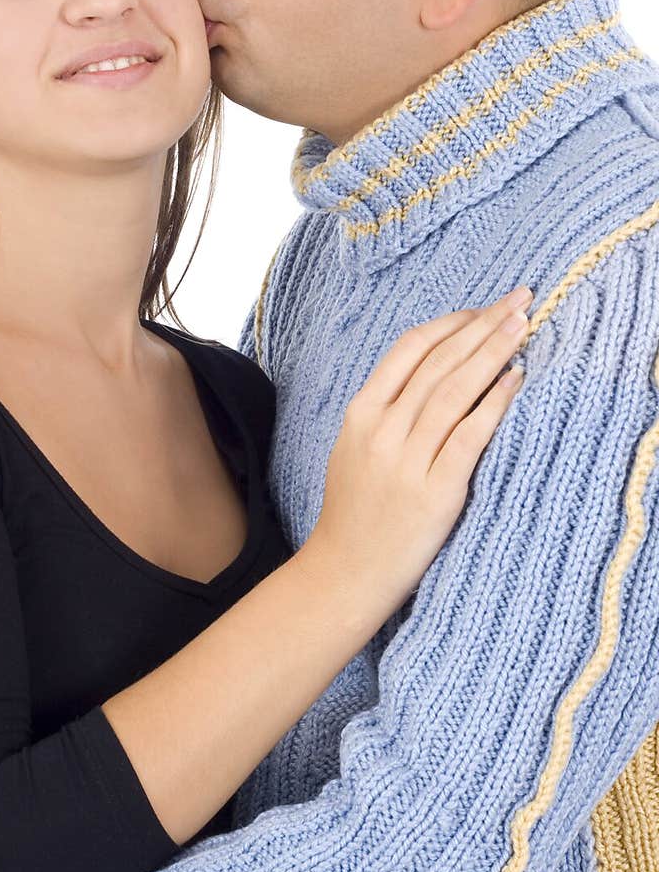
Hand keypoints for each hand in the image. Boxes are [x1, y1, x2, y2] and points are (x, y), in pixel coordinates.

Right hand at [307, 287, 531, 619]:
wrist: (346, 571)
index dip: (452, 322)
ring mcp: (407, 460)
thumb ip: (388, 407)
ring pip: (455, 390)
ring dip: (494, 353)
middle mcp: (382, 429)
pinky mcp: (435, 492)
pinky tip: (516, 380)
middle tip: (520, 299)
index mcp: (361, 412)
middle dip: (483, 325)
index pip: (410, 349)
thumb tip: (438, 367)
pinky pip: (469, 436)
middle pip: (439, 362)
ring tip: (525, 327)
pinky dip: (494, 404)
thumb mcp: (356, 446)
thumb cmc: (357, 509)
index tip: (484, 308)